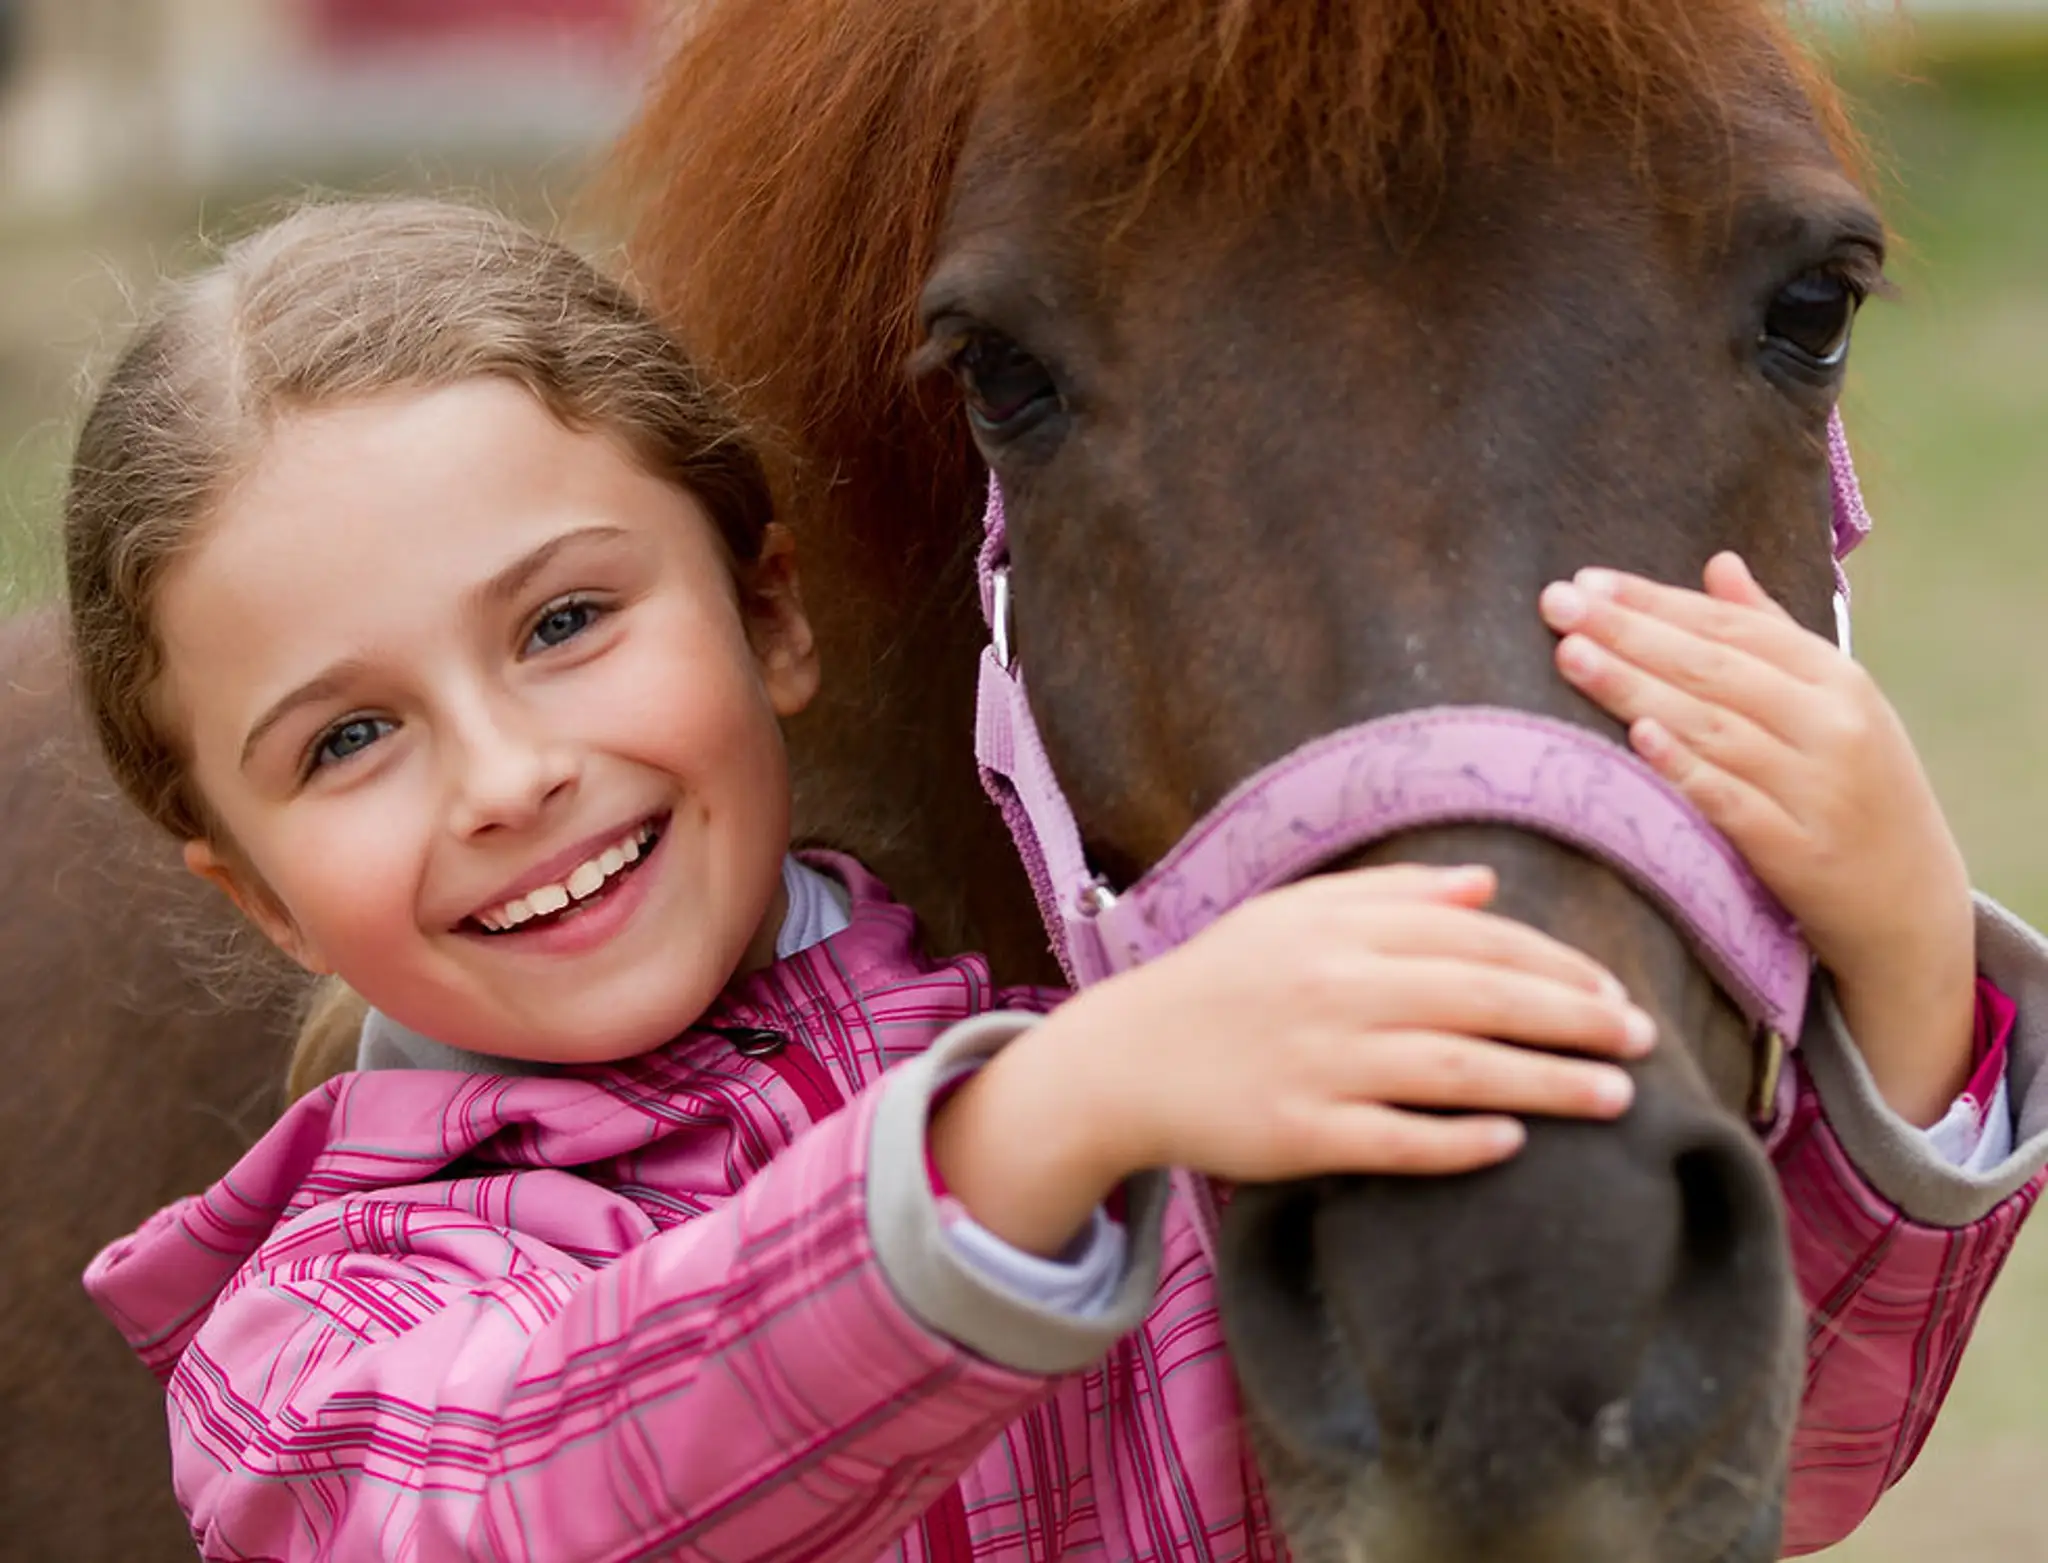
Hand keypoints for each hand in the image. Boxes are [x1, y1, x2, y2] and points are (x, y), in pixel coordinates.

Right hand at [930, 864, 1655, 1255]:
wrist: (1124, 1059)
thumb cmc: (1220, 982)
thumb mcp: (1293, 914)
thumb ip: (1391, 894)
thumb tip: (1486, 886)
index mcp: (1342, 930)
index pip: (1477, 940)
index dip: (1558, 963)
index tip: (1614, 991)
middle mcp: (1336, 989)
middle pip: (1484, 999)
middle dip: (1577, 1019)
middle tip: (1644, 1040)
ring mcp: (1317, 1062)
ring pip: (1456, 1069)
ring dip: (1545, 1083)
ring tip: (1616, 1098)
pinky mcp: (1296, 1132)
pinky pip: (1394, 1139)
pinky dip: (1457, 1142)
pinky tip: (1511, 1144)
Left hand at [1539, 553, 1974, 1125]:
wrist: (1909, 903)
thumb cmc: (1855, 789)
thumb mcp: (1834, 705)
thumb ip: (1772, 634)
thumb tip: (1719, 564)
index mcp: (1838, 680)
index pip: (1732, 627)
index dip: (1656, 601)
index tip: (1587, 580)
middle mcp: (1833, 726)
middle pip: (1713, 669)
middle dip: (1629, 632)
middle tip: (1558, 603)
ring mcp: (1819, 790)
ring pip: (1713, 728)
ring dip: (1636, 688)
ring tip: (1571, 656)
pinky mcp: (1800, 853)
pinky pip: (1731, 804)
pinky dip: (1686, 769)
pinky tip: (1638, 737)